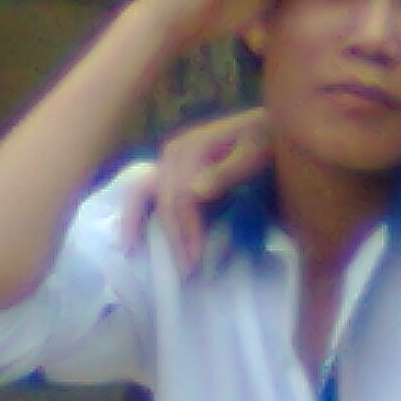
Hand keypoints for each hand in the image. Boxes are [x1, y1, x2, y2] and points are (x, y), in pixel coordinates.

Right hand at [122, 108, 272, 272]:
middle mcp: (173, 153)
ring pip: (142, 193)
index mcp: (190, 148)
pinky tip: (138, 237)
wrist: (267, 127)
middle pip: (160, 200)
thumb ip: (230, 170)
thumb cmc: (266, 140)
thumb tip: (196, 191)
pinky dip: (142, 214)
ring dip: (136, 223)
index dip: (186, 231)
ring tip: (133, 252)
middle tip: (184, 273)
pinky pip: (150, 193)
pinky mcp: (173, 170)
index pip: (180, 198)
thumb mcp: (256, 151)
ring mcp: (170, 161)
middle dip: (170, 237)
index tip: (197, 261)